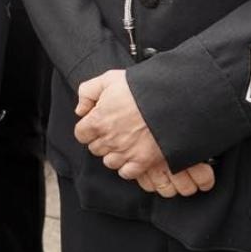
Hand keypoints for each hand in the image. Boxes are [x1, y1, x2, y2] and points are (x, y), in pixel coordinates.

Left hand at [76, 70, 214, 196]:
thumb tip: (80, 110)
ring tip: (126, 141)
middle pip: (96, 148)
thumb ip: (88, 92)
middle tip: (116, 129)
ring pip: (110, 162)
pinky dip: (128, 166)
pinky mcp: (142, 162)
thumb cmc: (140, 88)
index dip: (89, 127)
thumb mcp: (109, 78)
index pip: (81, 134)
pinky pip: (127, 173)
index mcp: (97, 121)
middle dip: (102, 139)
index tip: (99, 122)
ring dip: (114, 153)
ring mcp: (125, 153)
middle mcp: (108, 140)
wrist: (170, 99)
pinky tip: (134, 154)